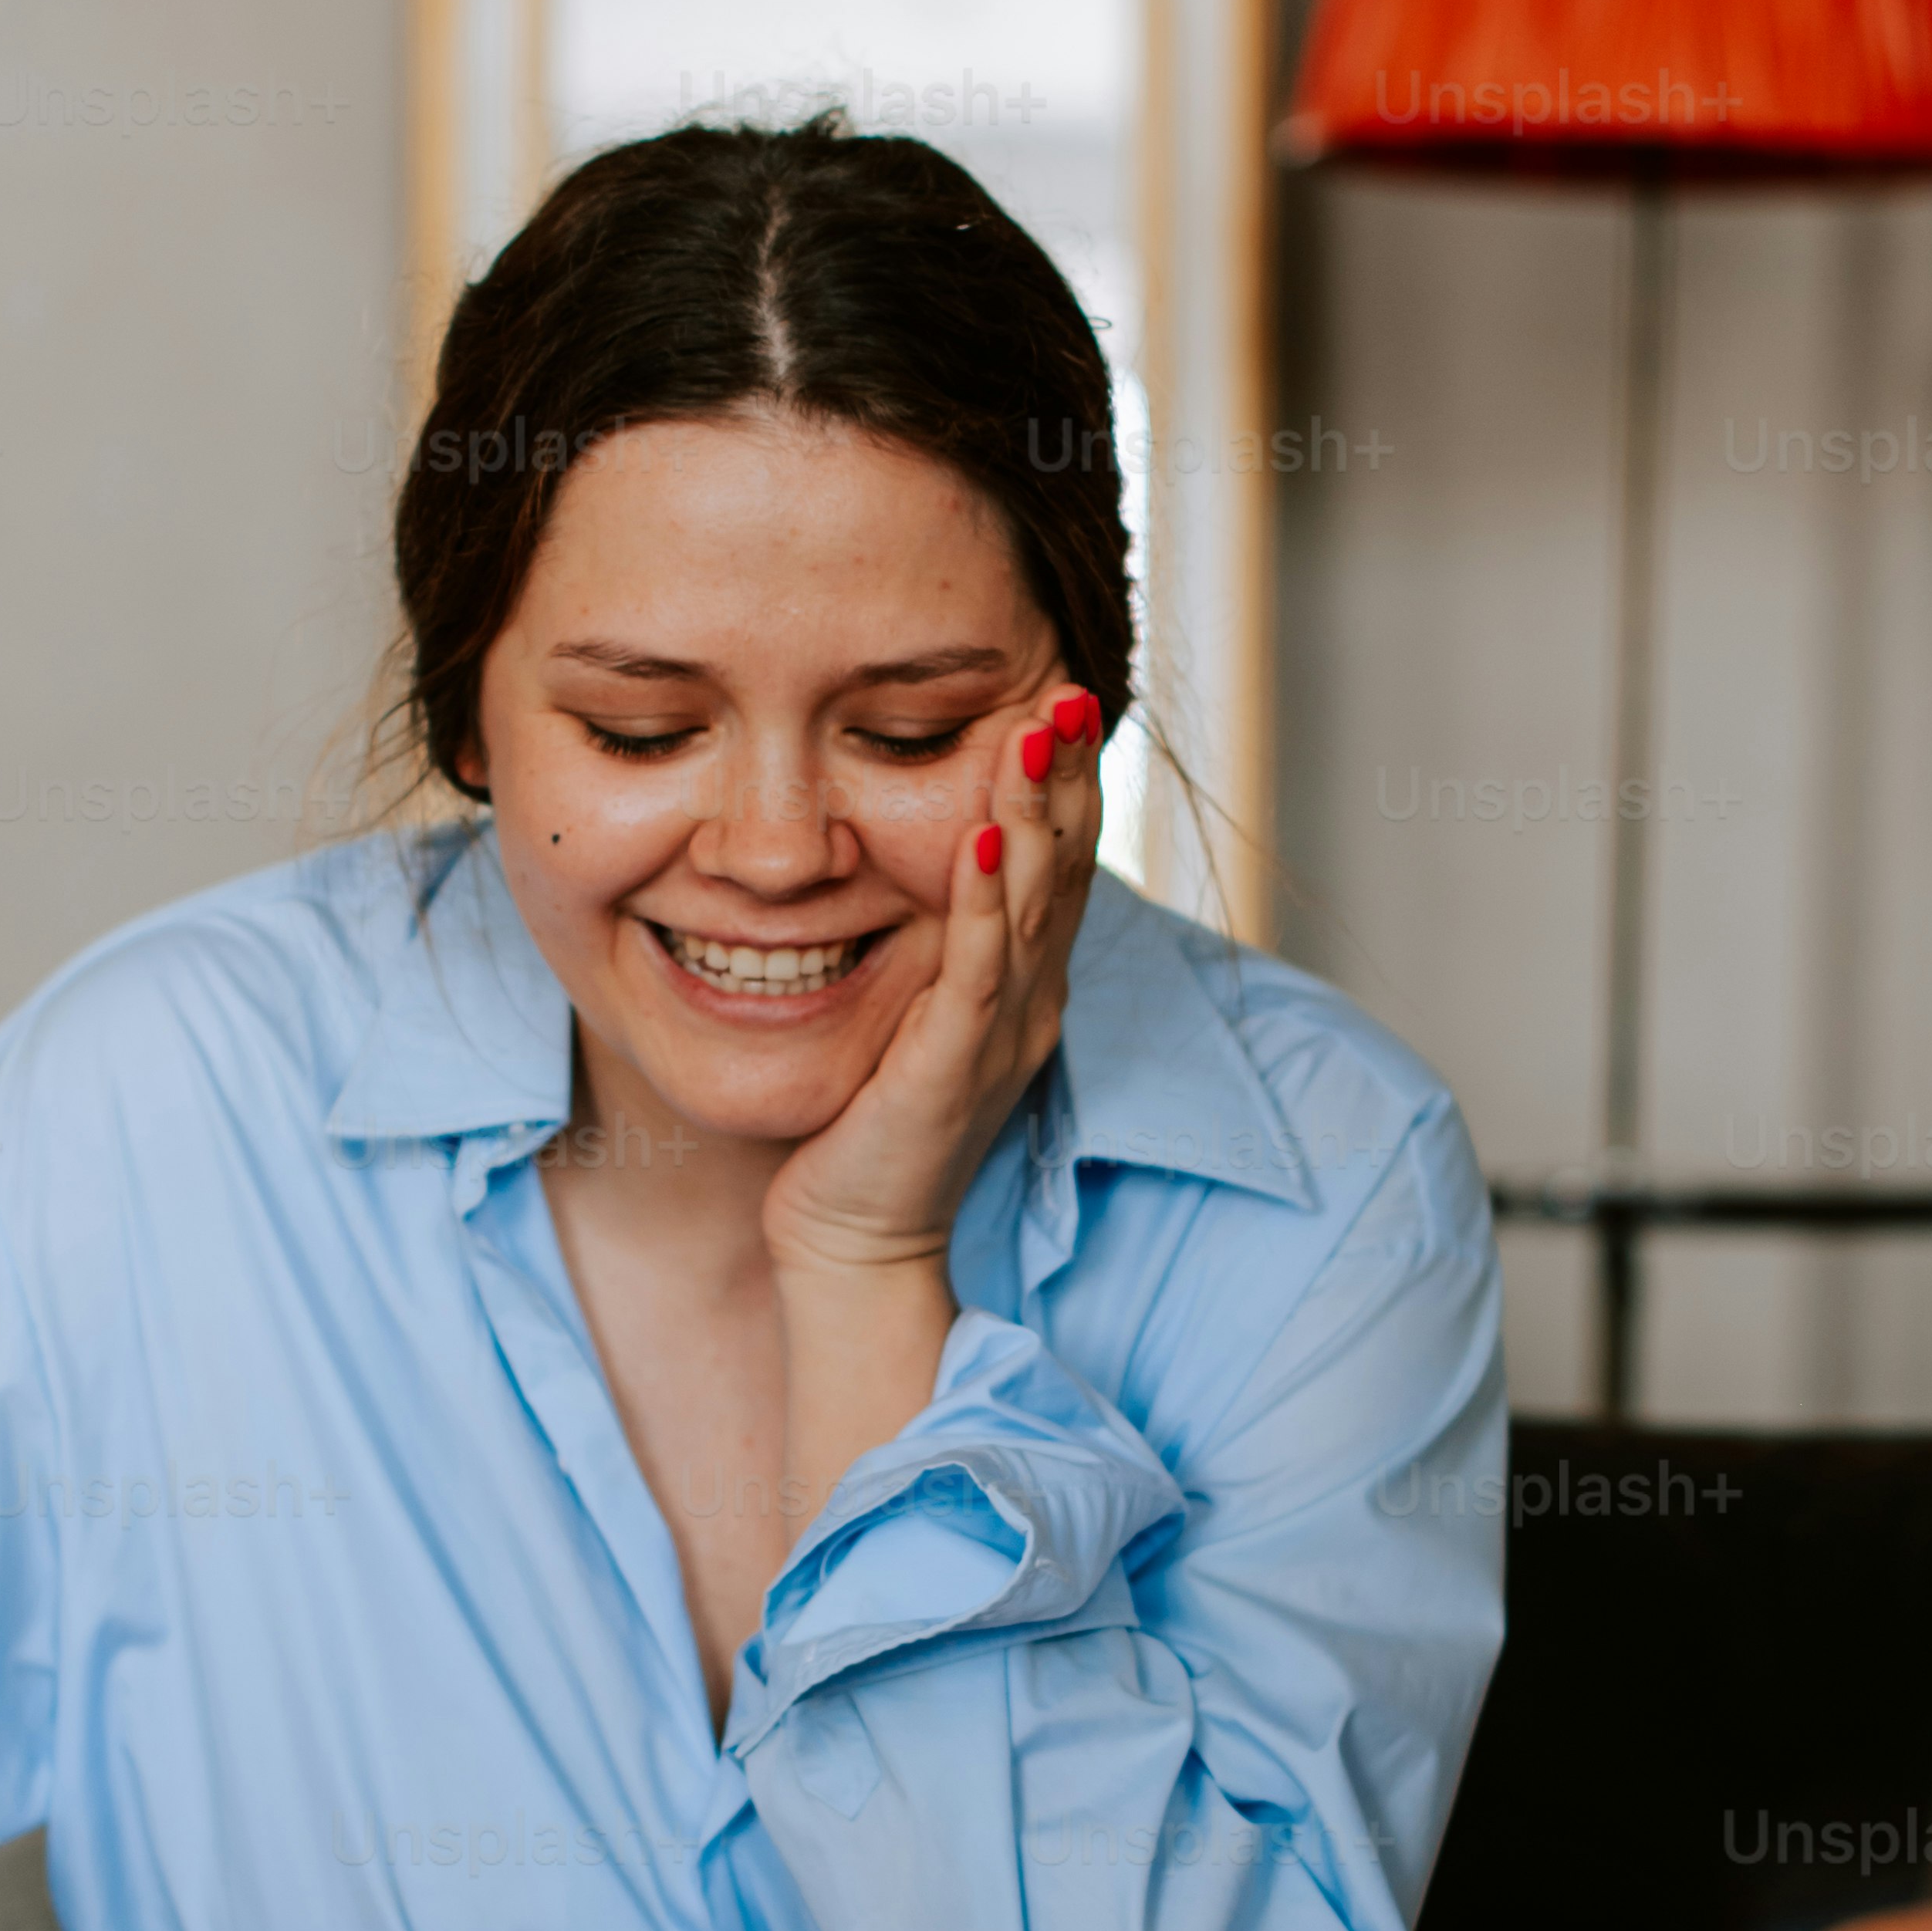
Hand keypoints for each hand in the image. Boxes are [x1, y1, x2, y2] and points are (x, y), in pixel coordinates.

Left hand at [760, 685, 1104, 1281]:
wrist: (857, 1242)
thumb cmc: (874, 1128)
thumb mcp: (916, 1014)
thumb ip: (938, 947)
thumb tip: (933, 866)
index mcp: (1025, 986)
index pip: (1061, 866)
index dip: (1069, 783)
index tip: (1066, 699)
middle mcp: (1030, 1003)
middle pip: (1068, 870)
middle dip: (1069, 775)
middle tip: (1074, 688)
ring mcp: (1001, 1035)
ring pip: (1035, 906)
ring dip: (1037, 814)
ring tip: (1034, 732)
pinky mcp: (954, 1068)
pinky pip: (977, 971)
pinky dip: (984, 902)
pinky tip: (984, 839)